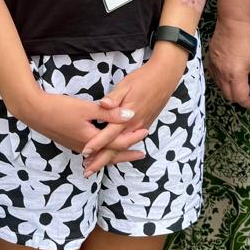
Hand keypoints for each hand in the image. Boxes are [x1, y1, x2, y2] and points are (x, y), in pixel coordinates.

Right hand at [16, 88, 147, 173]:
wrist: (34, 111)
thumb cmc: (59, 108)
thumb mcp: (86, 108)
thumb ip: (109, 113)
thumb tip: (132, 115)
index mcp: (91, 140)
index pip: (117, 143)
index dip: (132, 138)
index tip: (145, 132)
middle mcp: (85, 147)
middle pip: (110, 155)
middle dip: (126, 154)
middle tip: (141, 154)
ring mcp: (76, 146)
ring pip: (100, 155)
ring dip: (114, 154)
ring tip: (126, 155)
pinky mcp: (70, 141)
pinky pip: (92, 152)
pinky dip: (102, 152)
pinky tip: (102, 150)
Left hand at [84, 44, 186, 171]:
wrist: (165, 78)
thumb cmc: (143, 79)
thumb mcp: (126, 85)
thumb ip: (114, 97)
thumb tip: (103, 104)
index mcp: (127, 117)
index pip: (108, 135)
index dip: (96, 144)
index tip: (84, 153)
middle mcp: (134, 126)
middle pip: (115, 148)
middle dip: (101, 160)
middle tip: (87, 171)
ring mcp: (140, 127)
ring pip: (123, 148)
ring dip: (110, 157)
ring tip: (96, 165)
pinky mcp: (144, 125)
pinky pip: (130, 143)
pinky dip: (121, 151)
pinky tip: (115, 154)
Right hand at [208, 16, 249, 109]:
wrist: (232, 20)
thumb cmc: (249, 39)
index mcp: (235, 75)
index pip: (241, 98)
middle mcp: (222, 74)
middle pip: (229, 96)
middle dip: (241, 99)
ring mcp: (214, 67)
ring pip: (221, 87)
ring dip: (231, 91)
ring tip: (242, 85)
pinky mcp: (210, 60)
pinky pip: (214, 77)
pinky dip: (222, 81)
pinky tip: (230, 75)